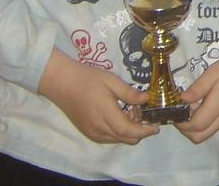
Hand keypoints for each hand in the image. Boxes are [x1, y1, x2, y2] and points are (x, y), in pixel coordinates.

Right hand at [38, 47, 158, 144]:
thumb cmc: (88, 78)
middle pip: (126, 139)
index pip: (130, 131)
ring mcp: (92, 132)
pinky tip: (117, 115)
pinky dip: (117, 132)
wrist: (61, 83)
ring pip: (117, 140)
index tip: (157, 126)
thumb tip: (147, 99)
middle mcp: (99, 129)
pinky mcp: (87, 132)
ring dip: (128, 131)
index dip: (145, 131)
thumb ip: (130, 93)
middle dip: (139, 130)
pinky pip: (108, 138)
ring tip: (129, 111)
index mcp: (106, 115)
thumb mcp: (112, 81)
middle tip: (141, 112)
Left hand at [175, 44, 218, 143]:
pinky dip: (206, 122)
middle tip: (181, 112)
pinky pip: (216, 126)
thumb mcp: (215, 71)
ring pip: (207, 133)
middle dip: (185, 129)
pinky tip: (206, 105)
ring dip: (195, 127)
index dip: (181, 122)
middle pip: (199, 137)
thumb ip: (198, 87)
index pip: (195, 126)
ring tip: (194, 106)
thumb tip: (182, 100)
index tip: (175, 109)